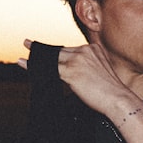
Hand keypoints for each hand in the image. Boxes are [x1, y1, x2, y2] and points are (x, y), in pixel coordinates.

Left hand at [18, 39, 135, 116]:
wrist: (118, 99)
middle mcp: (85, 51)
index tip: (46, 48)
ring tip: (24, 55)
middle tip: (28, 43)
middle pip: (59, 50)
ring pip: (52, 57)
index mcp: (93, 49)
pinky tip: (26, 64)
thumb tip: (73, 76)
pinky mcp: (71, 72)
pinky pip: (49, 68)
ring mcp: (77, 60)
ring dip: (36, 58)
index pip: (70, 49)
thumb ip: (88, 69)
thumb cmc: (111, 93)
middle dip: (43, 50)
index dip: (56, 51)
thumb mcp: (101, 73)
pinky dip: (35, 66)